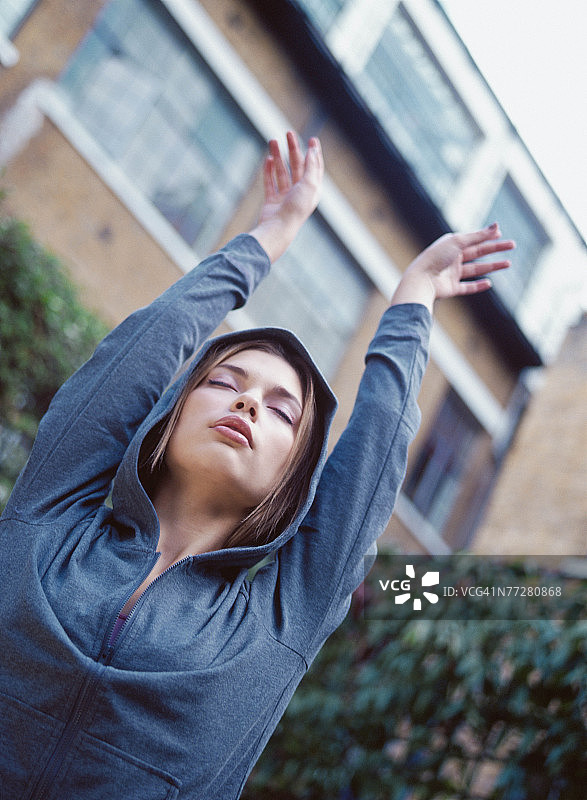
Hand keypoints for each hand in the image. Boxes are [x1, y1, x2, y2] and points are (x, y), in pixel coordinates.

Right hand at [248, 132, 323, 262]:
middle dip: (293, 149)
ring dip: (278, 156)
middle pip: (297, 166)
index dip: (314, 153)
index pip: (315, 167)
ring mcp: (285, 197)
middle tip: (288, 133)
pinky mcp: (272, 201)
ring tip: (272, 141)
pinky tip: (268, 159)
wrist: (279, 227)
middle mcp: (300, 192)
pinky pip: (270, 182)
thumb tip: (313, 150)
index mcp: (312, 190)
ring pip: (282, 172)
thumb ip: (311, 166)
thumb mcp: (309, 184)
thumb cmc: (296, 208)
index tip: (312, 139)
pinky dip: (268, 170)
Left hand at [390, 223, 514, 311]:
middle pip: (478, 253)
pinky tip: (489, 283)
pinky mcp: (451, 288)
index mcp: (451, 245)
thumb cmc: (436, 257)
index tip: (501, 234)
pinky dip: (477, 286)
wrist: (421, 280)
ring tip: (508, 263)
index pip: (473, 239)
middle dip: (495, 249)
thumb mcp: (458, 242)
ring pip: (475, 270)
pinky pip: (467, 287)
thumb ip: (478, 235)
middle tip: (512, 245)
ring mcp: (451, 274)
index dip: (487, 236)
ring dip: (492, 266)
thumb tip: (497, 226)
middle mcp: (451, 258)